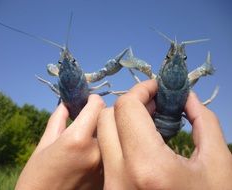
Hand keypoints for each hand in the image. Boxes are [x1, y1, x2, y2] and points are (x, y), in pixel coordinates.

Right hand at [15, 94, 104, 189]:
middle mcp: (96, 151)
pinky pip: (109, 153)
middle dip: (98, 115)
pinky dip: (102, 148)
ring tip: (88, 136)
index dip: (92, 99)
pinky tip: (90, 153)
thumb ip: (58, 119)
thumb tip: (67, 103)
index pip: (97, 106)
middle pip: (107, 121)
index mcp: (77, 139)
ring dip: (101, 132)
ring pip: (110, 137)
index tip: (88, 100)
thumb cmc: (36, 176)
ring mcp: (104, 166)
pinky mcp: (106, 177)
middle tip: (88, 117)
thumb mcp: (44, 144)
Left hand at [98, 80, 231, 189]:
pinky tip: (140, 141)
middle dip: (130, 104)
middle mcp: (120, 178)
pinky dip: (119, 138)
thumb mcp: (218, 163)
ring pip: (102, 136)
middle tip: (153, 105)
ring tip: (148, 122)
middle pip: (107, 118)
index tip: (156, 88)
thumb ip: (202, 121)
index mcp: (148, 167)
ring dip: (122, 120)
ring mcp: (110, 189)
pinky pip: (105, 154)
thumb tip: (185, 97)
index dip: (141, 90)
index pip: (125, 108)